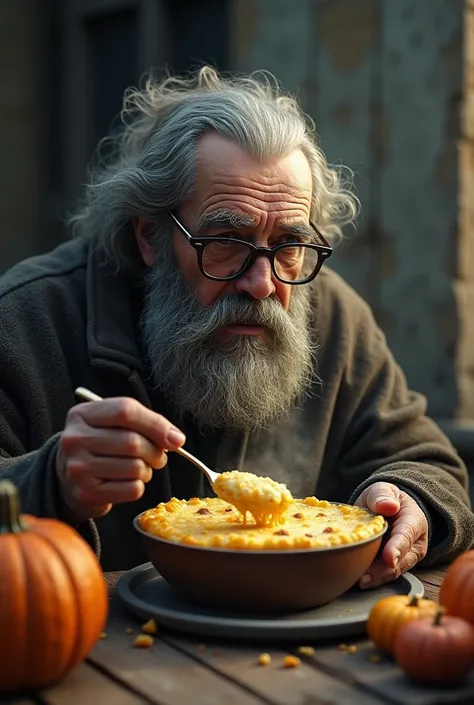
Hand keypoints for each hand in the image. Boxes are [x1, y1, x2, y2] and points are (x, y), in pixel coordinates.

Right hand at [56, 397, 185, 519]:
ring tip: (140, 469)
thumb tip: (176, 439)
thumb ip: (144, 423)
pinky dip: (138, 487)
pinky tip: (128, 482)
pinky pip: (131, 490)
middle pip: (132, 441)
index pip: (125, 411)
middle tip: (158, 457)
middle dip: (155, 451)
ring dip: (147, 471)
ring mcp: (77, 468)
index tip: (175, 438)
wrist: (68, 478)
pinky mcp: (85, 493)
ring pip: (134, 468)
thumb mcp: (112, 425)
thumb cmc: (99, 446)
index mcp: (82, 415)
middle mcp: (74, 439)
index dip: (155, 424)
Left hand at [354, 481, 427, 588]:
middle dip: (383, 570)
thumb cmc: (384, 498)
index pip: (406, 535)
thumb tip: (388, 506)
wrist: (386, 507)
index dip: (398, 548)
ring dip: (376, 578)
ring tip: (359, 581)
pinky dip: (372, 579)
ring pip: (393, 571)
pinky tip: (357, 581)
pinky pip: (385, 575)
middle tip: (365, 577)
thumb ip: (383, 496)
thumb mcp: (382, 490)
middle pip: (401, 560)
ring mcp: (406, 557)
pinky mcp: (394, 566)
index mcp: (414, 521)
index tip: (389, 558)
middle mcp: (414, 543)